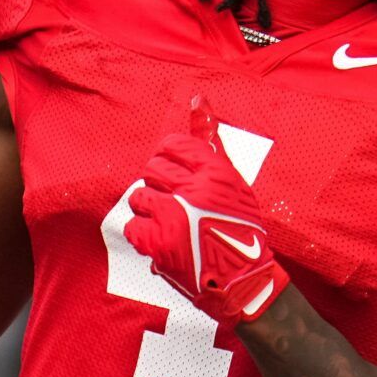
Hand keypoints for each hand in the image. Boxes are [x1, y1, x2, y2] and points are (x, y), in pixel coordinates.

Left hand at [122, 97, 289, 323]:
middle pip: (151, 169)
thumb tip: (197, 96)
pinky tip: (162, 240)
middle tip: (175, 202)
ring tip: (169, 223)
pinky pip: (132, 226)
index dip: (169, 160)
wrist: (243, 280)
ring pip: (138, 197)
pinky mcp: (158, 243)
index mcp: (213, 171)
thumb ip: (210, 139)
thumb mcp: (232, 178)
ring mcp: (173, 217)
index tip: (176, 175)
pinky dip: (143, 235)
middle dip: (159, 185)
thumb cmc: (240, 226)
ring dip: (149, 210)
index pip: (170, 145)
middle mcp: (192, 190)